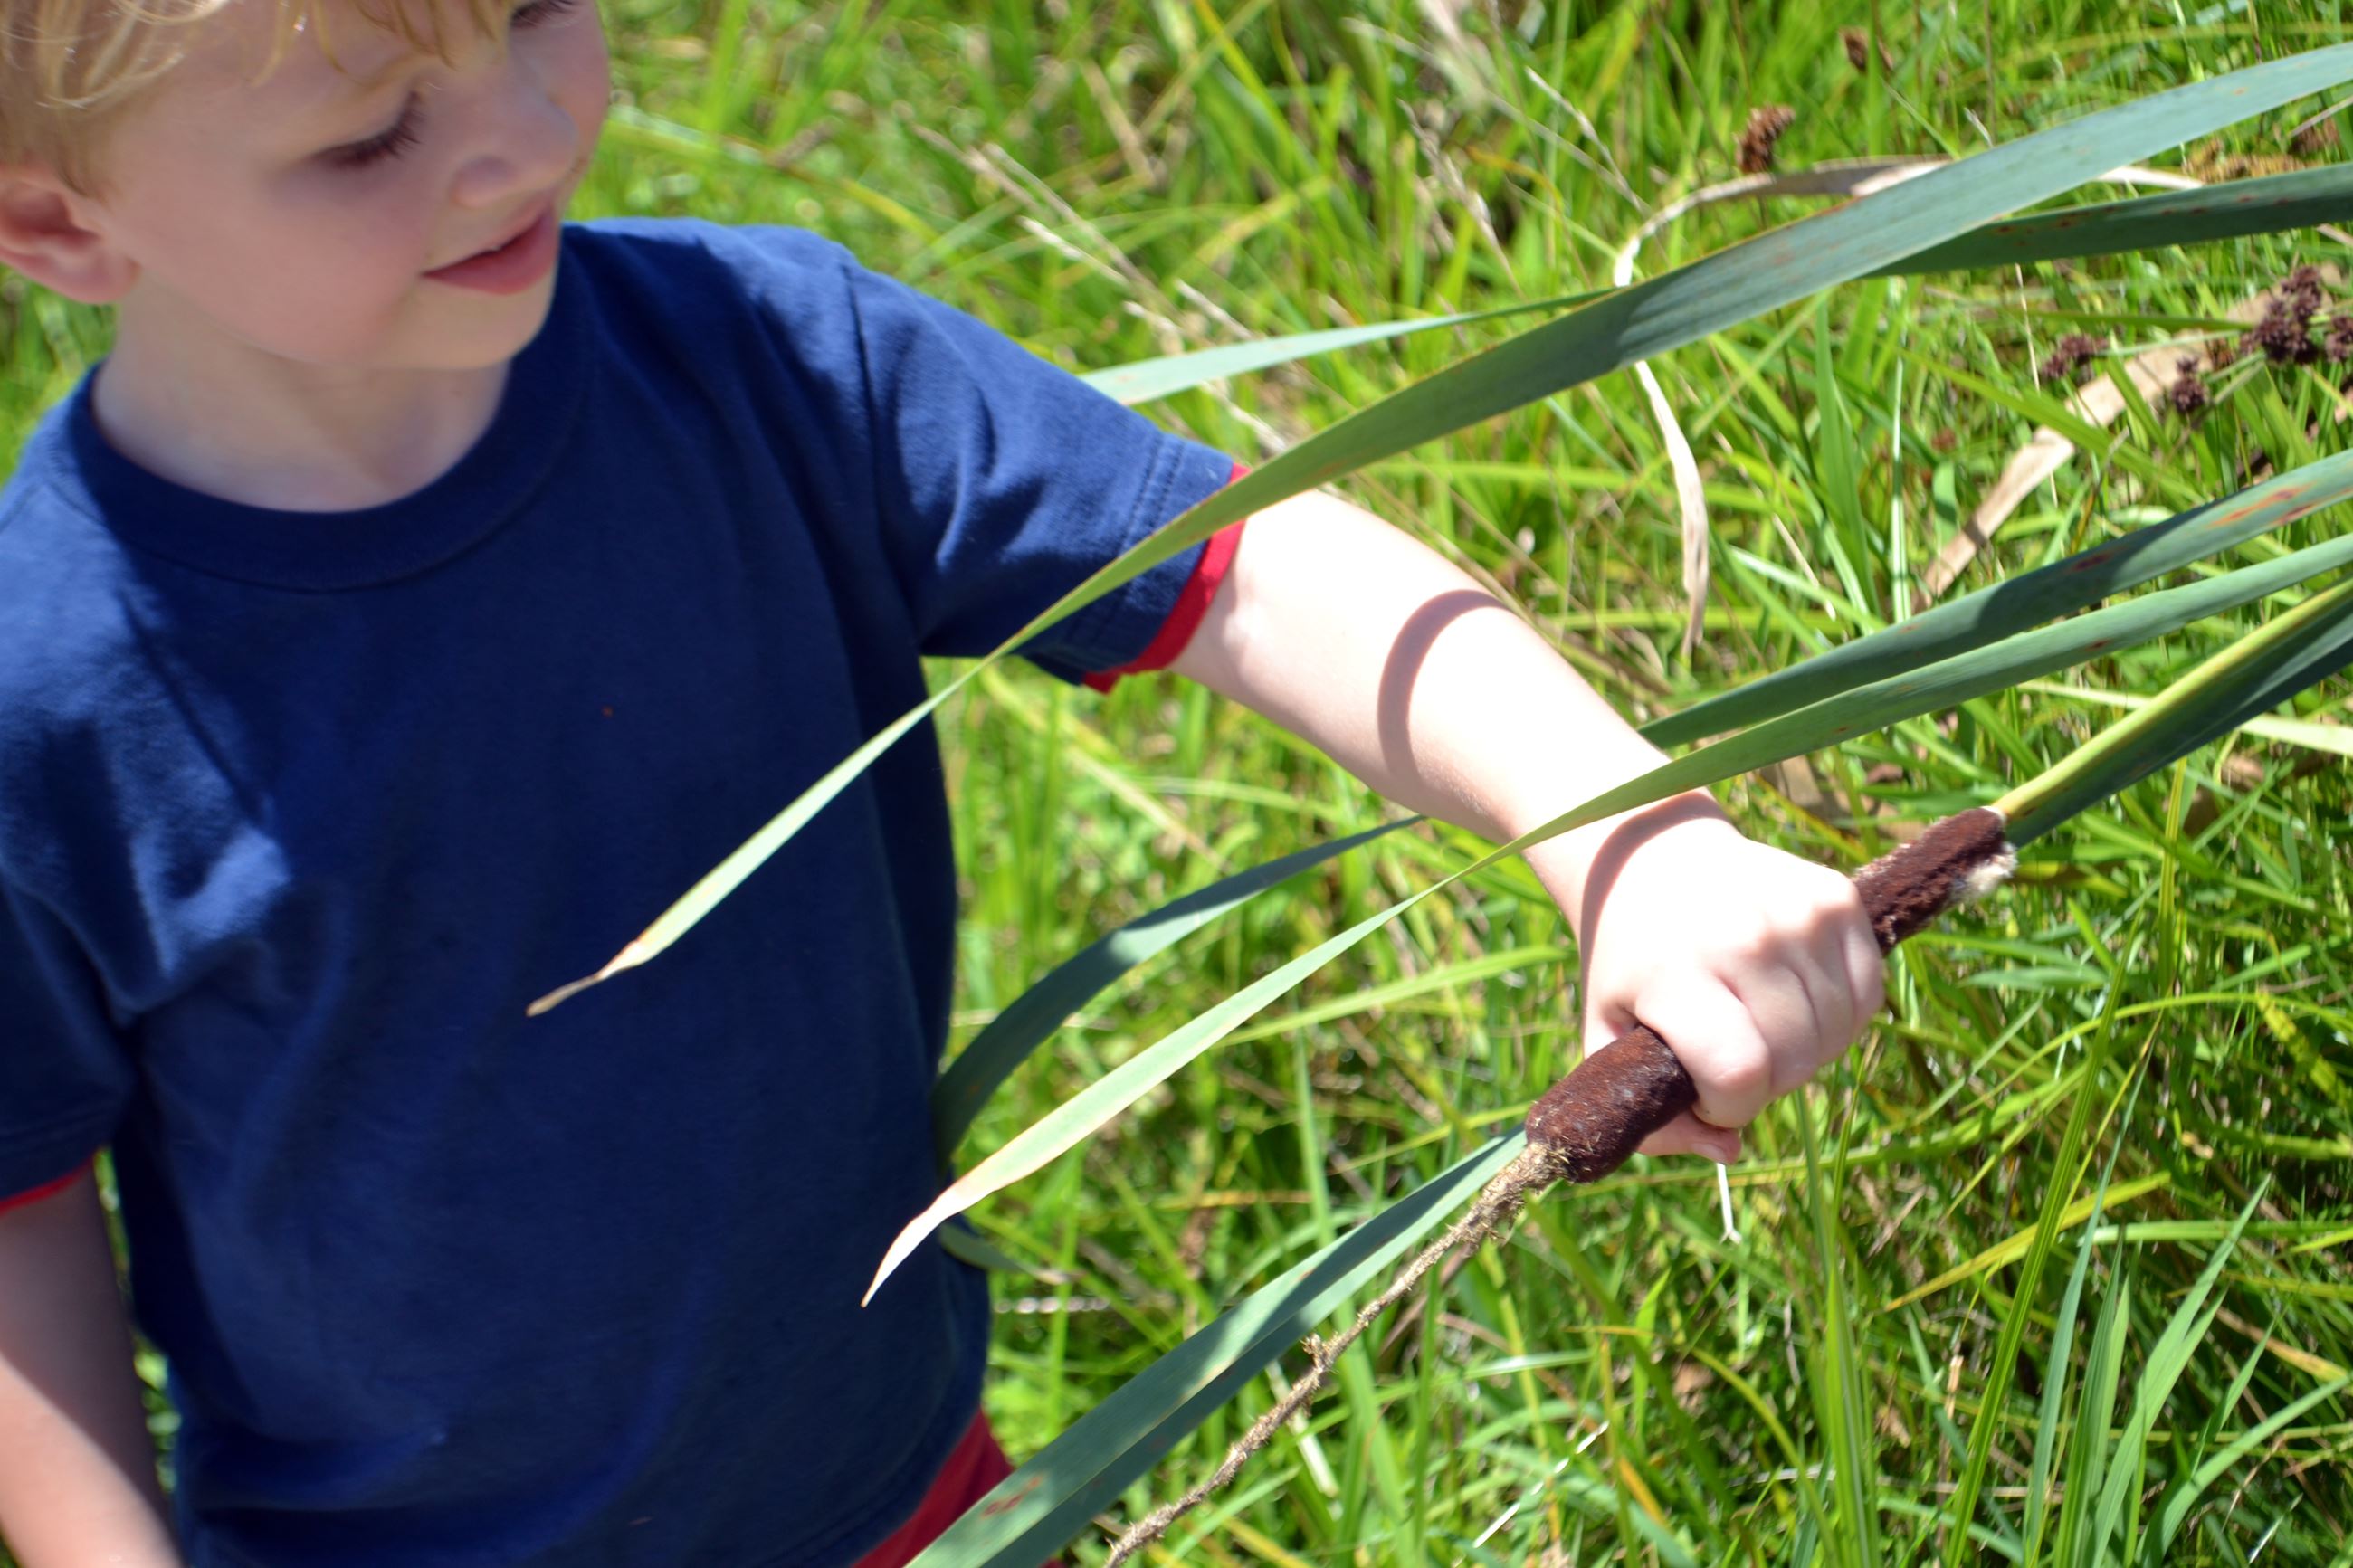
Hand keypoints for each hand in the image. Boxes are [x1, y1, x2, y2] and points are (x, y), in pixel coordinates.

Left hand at [1530, 794, 1885, 1162]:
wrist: (1654, 858)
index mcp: (1676, 974)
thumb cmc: (1630, 963)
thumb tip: (1728, 1149)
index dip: (1728, 1104)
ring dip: (1805, 1050)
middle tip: (1729, 1052)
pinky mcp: (1837, 897)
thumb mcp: (1607, 1036)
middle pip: (1795, 1061)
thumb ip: (1651, 1115)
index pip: (1739, 1074)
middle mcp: (1743, 937)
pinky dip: (1839, 1015)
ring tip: (1758, 1022)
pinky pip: (1867, 994)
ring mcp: (1797, 913)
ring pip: (1838, 1034)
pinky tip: (1794, 997)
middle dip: (1766, 1081)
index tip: (1704, 1086)